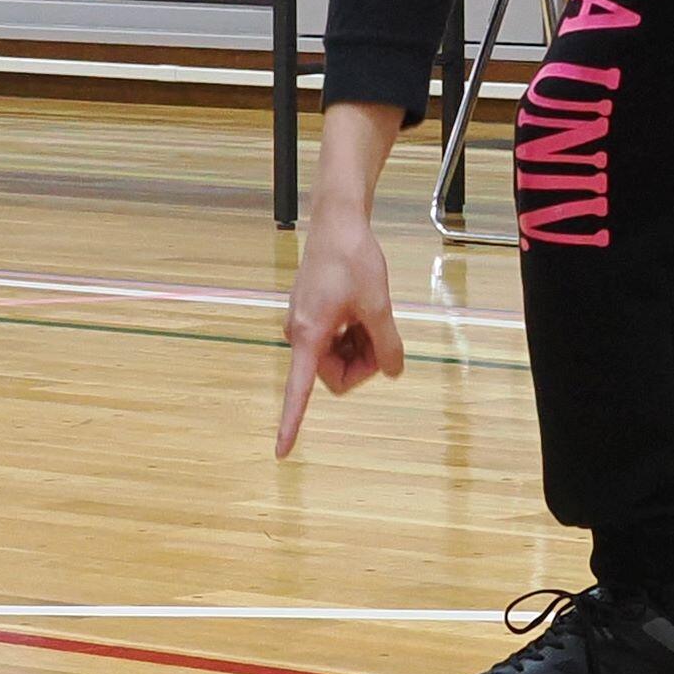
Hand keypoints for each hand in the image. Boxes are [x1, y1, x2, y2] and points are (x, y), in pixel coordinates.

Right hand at [277, 212, 403, 454]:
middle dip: (362, 362)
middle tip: (382, 335)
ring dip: (359, 347)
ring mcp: (305, 326)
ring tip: (373, 317)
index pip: (299, 390)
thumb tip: (391, 373)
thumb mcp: (379, 305)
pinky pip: (334, 342)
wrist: (338, 222)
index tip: (282, 451)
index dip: (292, 423)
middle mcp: (300, 335)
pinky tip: (362, 311)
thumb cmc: (353, 259)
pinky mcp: (312, 316)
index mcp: (309, 336)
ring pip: (337, 359)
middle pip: (334, 375)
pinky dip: (353, 335)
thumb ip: (386, 345)